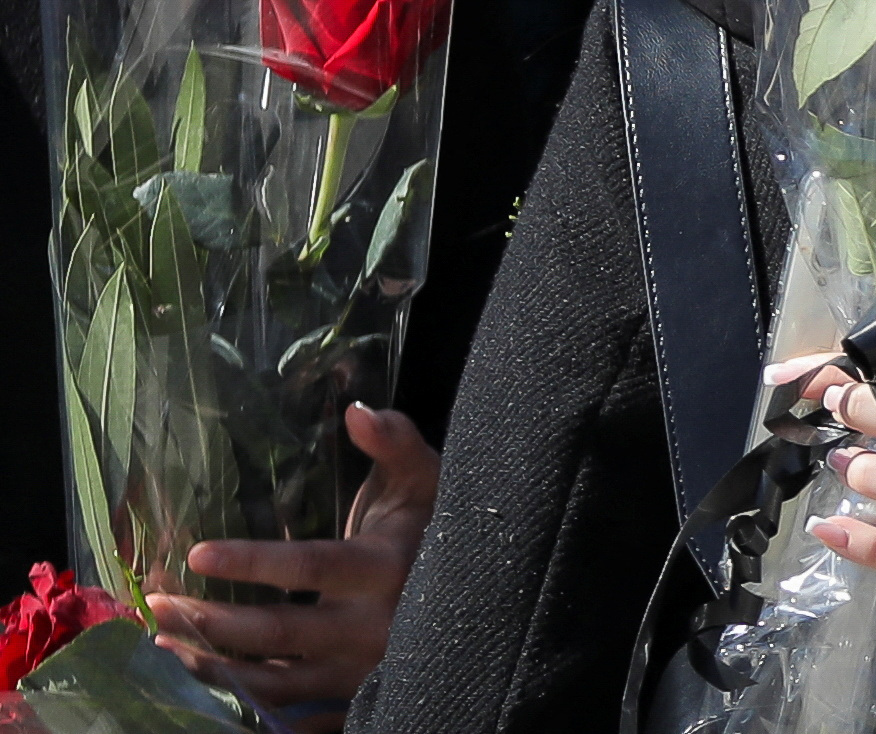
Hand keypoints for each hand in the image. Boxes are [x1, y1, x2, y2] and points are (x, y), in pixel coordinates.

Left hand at [149, 404, 438, 729]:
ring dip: (213, 666)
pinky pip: (288, 714)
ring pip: (275, 682)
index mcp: (384, 568)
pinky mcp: (353, 698)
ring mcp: (360, 671)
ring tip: (164, 643)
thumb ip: (395, 444)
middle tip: (157, 603)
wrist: (480, 592)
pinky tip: (203, 683)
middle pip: (278, 633)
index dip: (252, 562)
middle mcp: (371, 626)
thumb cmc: (436, 526)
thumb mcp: (425, 480)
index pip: (310, 567)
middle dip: (211, 621)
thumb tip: (358, 411)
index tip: (195, 554)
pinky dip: (241, 703)